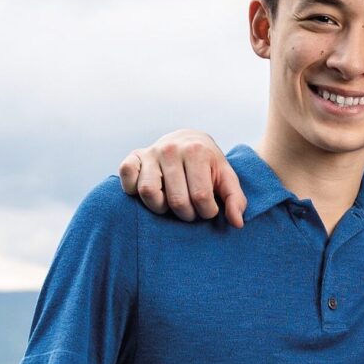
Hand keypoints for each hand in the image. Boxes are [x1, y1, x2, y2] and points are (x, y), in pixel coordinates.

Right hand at [118, 130, 246, 227]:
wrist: (190, 140)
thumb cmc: (209, 165)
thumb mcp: (227, 178)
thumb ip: (235, 199)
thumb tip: (237, 223)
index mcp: (196, 152)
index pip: (200, 196)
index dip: (207, 212)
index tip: (209, 209)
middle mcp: (171, 149)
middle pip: (176, 200)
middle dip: (186, 214)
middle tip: (191, 211)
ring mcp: (151, 152)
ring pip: (148, 192)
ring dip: (160, 208)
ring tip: (170, 205)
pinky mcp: (134, 157)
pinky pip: (127, 176)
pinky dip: (134, 190)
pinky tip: (152, 193)